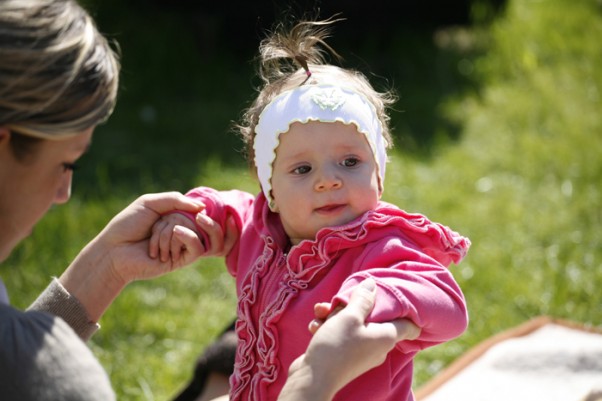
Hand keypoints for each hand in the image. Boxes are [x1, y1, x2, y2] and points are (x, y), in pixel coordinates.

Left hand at [59, 192, 236, 321]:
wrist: (114, 251)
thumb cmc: (128, 225)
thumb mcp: (150, 203)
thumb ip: (176, 200)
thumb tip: (203, 207)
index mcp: (174, 215)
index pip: (194, 207)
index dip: (186, 207)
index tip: (164, 213)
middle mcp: (180, 229)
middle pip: (194, 219)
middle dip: (171, 222)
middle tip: (152, 230)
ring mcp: (182, 245)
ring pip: (194, 231)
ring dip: (169, 234)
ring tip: (152, 245)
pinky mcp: (182, 260)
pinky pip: (197, 247)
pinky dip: (187, 238)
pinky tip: (171, 239)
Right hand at [279, 279, 419, 400]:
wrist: (312, 379)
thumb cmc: (336, 346)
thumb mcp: (349, 316)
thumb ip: (362, 298)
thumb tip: (372, 284)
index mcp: (386, 336)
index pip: (409, 326)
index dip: (404, 311)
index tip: (393, 298)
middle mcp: (377, 346)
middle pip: (374, 318)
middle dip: (354, 306)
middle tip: (340, 301)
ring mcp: (361, 353)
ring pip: (352, 324)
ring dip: (334, 315)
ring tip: (322, 312)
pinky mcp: (345, 356)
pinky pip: (341, 335)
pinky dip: (328, 328)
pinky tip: (315, 326)